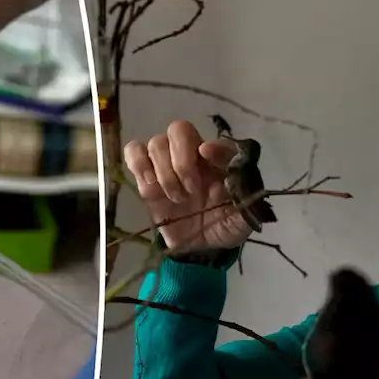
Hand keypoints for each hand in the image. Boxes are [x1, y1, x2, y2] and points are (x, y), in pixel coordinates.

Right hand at [123, 119, 251, 252]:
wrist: (202, 247)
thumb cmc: (225, 225)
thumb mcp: (245, 214)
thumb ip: (241, 184)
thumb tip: (211, 153)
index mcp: (219, 161)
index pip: (215, 140)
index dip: (212, 148)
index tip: (207, 158)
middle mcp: (192, 155)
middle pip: (178, 130)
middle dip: (182, 161)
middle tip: (190, 191)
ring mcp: (167, 165)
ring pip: (156, 143)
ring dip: (164, 171)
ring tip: (175, 198)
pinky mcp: (146, 178)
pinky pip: (134, 152)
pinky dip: (138, 164)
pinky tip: (150, 186)